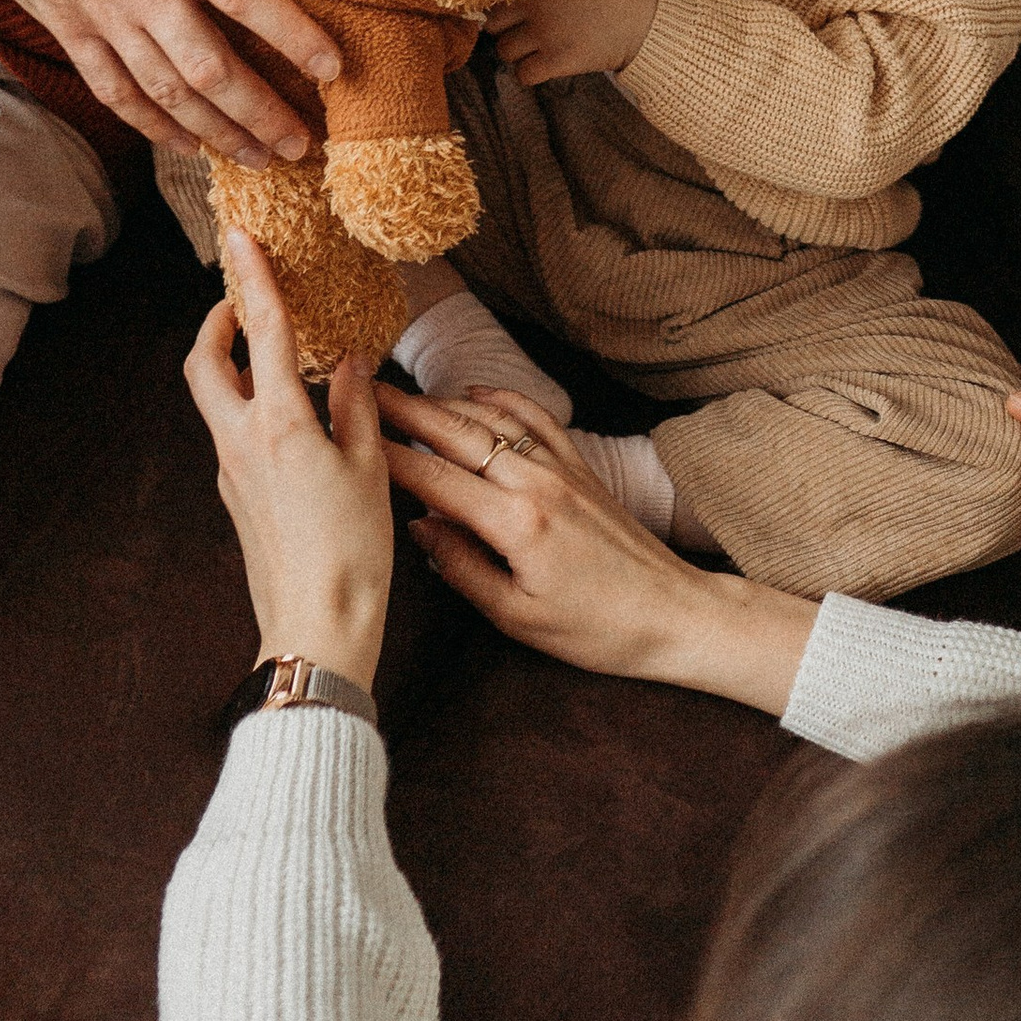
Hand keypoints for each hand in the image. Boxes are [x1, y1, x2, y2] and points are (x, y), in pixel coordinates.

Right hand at [0, 0, 339, 161]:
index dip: (292, 36)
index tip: (333, 67)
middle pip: (208, 67)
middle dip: (260, 112)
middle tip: (303, 143)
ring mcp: (95, 12)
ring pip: (164, 92)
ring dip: (215, 133)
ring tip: (259, 159)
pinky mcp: (63, 27)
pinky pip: (112, 90)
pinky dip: (150, 125)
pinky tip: (186, 147)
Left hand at [183, 230, 393, 688]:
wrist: (315, 625)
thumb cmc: (352, 552)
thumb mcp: (371, 468)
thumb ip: (357, 405)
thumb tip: (348, 362)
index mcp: (280, 424)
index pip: (261, 332)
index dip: (253, 278)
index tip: (243, 238)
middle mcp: (242, 442)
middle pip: (205, 364)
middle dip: (215, 324)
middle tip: (242, 301)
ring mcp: (231, 473)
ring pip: (215, 400)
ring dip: (232, 365)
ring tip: (274, 353)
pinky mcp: (236, 498)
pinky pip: (234, 434)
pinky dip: (251, 407)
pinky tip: (292, 415)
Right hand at [379, 387, 813, 712]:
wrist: (671, 613)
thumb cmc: (595, 630)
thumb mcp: (516, 616)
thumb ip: (462, 567)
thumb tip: (417, 525)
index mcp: (516, 523)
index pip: (435, 479)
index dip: (388, 456)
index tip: (349, 435)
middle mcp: (538, 482)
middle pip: (459, 435)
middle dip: (406, 412)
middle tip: (362, 391)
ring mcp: (563, 468)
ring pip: (493, 421)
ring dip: (444, 404)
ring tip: (402, 394)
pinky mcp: (583, 468)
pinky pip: (538, 419)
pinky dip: (504, 399)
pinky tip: (476, 390)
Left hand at [484, 0, 657, 89]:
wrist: (641, 25)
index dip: (502, 8)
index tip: (514, 15)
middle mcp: (538, 4)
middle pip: (493, 25)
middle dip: (506, 31)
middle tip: (525, 34)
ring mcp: (546, 33)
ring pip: (504, 52)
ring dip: (518, 54)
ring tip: (539, 50)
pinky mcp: (557, 61)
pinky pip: (523, 75)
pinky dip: (531, 73)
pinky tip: (546, 66)